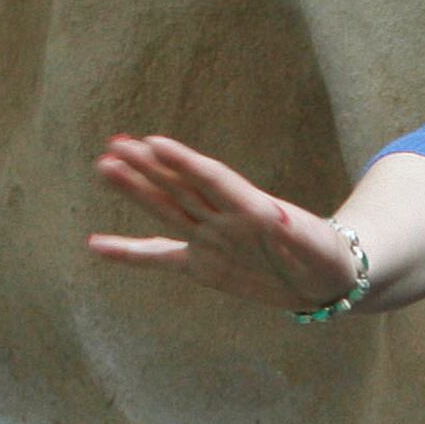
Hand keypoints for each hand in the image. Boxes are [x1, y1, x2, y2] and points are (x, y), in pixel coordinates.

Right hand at [88, 134, 361, 311]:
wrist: (326, 279)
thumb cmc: (328, 257)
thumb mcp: (321, 249)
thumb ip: (297, 236)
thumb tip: (278, 219)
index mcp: (253, 209)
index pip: (213, 181)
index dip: (184, 163)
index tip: (155, 143)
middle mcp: (225, 219)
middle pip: (182, 188)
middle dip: (149, 168)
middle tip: (115, 145)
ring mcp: (210, 239)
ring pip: (167, 209)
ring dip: (136, 189)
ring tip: (103, 166)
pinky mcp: (202, 265)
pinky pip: (159, 257)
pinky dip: (129, 253)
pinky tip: (95, 245)